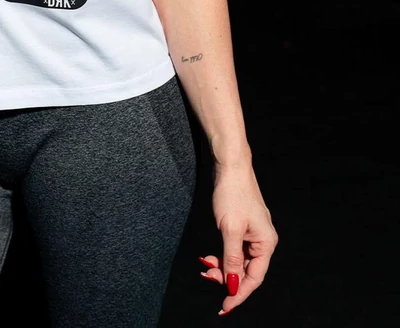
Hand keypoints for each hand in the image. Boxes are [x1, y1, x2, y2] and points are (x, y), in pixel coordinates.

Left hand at [199, 163, 277, 314]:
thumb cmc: (233, 194)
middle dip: (227, 278)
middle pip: (246, 271)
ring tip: (206, 266)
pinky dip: (222, 255)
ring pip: (239, 261)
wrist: (231, 165)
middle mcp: (263, 241)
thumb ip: (231, 259)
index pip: (254, 278)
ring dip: (223, 267)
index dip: (239, 293)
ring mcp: (254, 233)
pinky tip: (210, 257)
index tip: (224, 306)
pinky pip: (235, 249)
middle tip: (207, 277)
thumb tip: (232, 284)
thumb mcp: (230, 229)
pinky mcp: (244, 227)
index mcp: (266, 243)